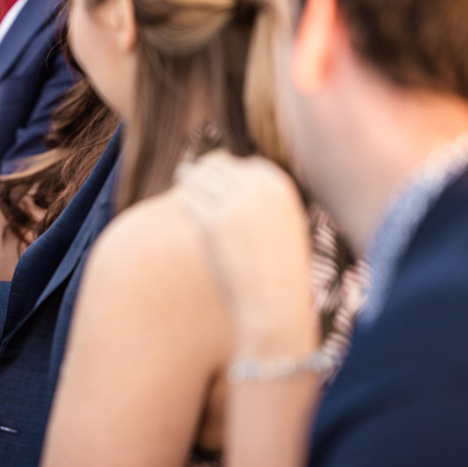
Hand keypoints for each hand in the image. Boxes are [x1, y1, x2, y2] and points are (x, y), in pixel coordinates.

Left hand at [173, 151, 314, 354]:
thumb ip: (262, 198)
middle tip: (190, 181)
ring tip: (187, 192)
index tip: (218, 185)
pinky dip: (185, 204)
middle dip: (203, 175)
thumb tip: (234, 174)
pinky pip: (188, 201)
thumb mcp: (282, 224)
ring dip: (189, 184)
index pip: (243, 164)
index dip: (227, 173)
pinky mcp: (212, 222)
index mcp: (278, 185)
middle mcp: (256, 188)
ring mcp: (233, 203)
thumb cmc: (278, 269)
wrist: (274, 302)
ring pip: (197, 179)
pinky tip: (187, 211)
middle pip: (216, 166)